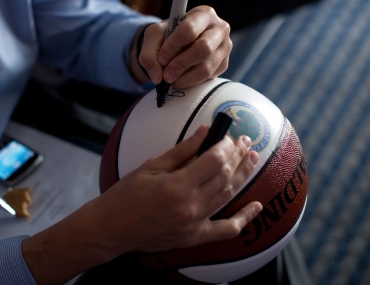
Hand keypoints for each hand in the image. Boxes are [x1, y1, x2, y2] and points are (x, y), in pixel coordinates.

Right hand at [90, 124, 260, 253]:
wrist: (112, 228)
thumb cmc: (126, 195)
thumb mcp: (151, 166)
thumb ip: (181, 150)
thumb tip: (204, 132)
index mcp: (177, 185)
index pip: (213, 160)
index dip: (226, 145)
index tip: (230, 135)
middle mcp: (189, 206)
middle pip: (224, 176)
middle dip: (238, 155)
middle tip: (246, 141)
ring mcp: (194, 224)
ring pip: (228, 196)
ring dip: (243, 175)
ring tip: (253, 159)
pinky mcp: (194, 238)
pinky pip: (226, 230)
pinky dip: (244, 219)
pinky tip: (257, 206)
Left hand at [137, 6, 231, 87]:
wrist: (180, 43)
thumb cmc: (169, 35)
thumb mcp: (154, 37)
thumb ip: (149, 54)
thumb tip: (157, 76)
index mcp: (203, 14)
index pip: (189, 30)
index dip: (173, 47)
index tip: (161, 58)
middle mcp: (219, 28)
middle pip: (203, 49)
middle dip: (181, 65)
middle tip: (166, 75)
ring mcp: (225, 47)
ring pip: (206, 68)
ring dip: (184, 78)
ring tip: (171, 79)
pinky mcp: (224, 64)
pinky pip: (208, 77)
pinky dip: (191, 81)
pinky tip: (181, 78)